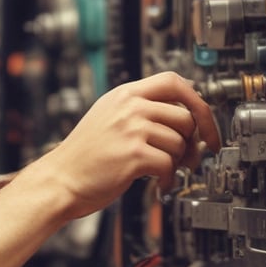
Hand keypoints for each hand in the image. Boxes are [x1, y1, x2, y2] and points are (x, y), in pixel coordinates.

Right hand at [30, 71, 220, 220]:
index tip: (205, 121)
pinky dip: (169, 179)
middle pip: (185, 115)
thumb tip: (185, 111)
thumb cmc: (84, 155)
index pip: (174, 82)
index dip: (196, 101)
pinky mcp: (134, 154)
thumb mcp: (108, 116)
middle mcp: (128, 107)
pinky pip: (170, 164)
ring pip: (180, 142)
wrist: (60, 180)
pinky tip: (158, 184)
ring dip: (178, 162)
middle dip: (191, 140)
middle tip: (186, 157)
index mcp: (124, 94)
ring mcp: (131, 129)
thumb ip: (140, 108)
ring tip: (163, 170)